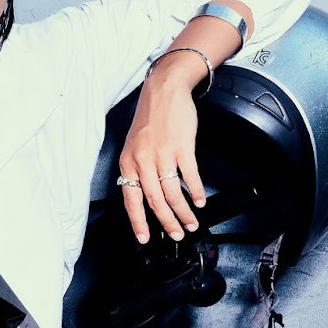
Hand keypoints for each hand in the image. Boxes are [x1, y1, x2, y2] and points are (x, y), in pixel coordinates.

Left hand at [117, 78, 204, 243]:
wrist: (164, 90)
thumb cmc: (150, 117)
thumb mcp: (134, 145)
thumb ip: (137, 169)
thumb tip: (145, 195)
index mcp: (127, 161)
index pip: (130, 199)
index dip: (138, 222)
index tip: (144, 237)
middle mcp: (142, 160)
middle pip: (154, 201)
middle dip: (166, 223)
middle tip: (176, 234)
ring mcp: (162, 154)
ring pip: (172, 193)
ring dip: (183, 212)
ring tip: (191, 222)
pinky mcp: (181, 146)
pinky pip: (189, 176)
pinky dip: (196, 192)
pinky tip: (200, 200)